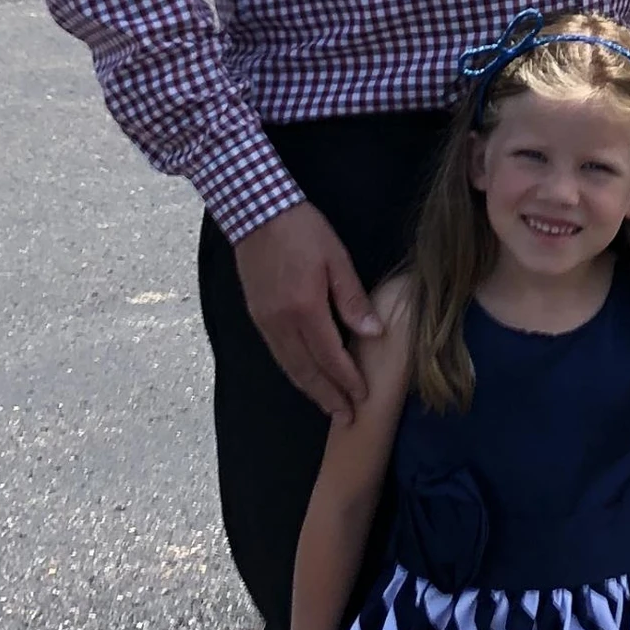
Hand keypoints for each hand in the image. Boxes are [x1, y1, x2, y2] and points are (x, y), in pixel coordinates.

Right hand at [233, 201, 380, 420]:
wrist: (255, 211)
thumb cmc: (302, 230)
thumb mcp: (336, 258)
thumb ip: (353, 299)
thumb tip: (374, 333)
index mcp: (305, 308)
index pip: (330, 355)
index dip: (347, 379)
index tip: (363, 397)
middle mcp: (281, 322)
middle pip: (307, 370)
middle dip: (328, 396)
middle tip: (346, 418)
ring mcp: (265, 321)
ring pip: (289, 366)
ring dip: (309, 389)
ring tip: (328, 406)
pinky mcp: (256, 315)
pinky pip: (276, 353)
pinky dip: (293, 371)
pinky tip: (304, 377)